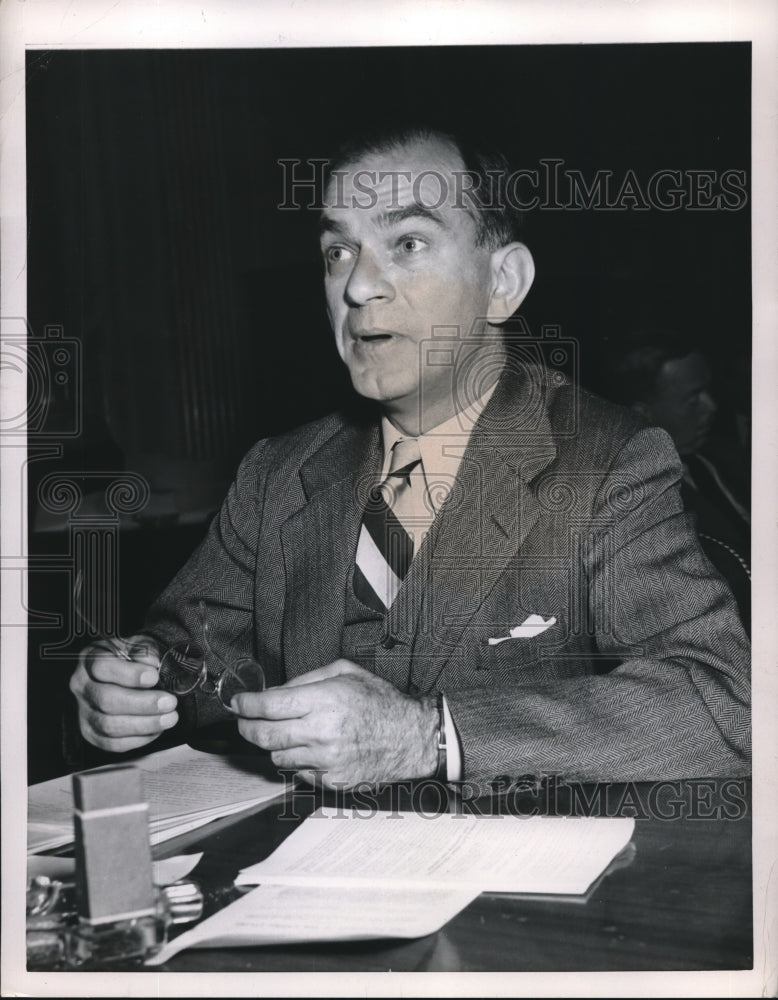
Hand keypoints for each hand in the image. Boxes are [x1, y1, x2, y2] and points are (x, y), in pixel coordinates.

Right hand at [69, 637, 178, 752]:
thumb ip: (145, 651)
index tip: (154, 677)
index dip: (129, 674)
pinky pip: (112, 743)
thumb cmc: (131, 659)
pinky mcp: (91, 733)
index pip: (102, 667)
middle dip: (142, 704)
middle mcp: (82, 686)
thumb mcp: (139, 645)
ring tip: (169, 718)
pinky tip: (156, 729)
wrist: (122, 676)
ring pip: (109, 725)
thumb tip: (152, 664)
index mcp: (90, 659)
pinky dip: (137, 739)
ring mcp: (84, 711)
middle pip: (106, 700)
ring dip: (144, 724)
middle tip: (169, 702)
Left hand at [232, 660, 438, 787]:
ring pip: (277, 757)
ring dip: (274, 745)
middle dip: (246, 728)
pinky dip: (297, 761)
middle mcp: (321, 732)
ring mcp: (325, 760)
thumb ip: (307, 680)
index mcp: (324, 700)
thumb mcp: (346, 673)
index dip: (246, 705)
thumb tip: (275, 692)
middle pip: (265, 736)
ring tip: (287, 734)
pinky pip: (298, 772)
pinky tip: (310, 749)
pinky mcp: (331, 781)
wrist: (411, 737)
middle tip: (243, 722)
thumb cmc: (380, 701)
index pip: (269, 706)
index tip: (238, 703)